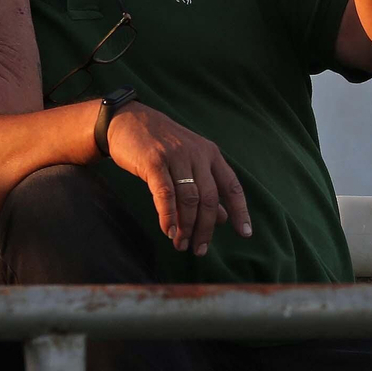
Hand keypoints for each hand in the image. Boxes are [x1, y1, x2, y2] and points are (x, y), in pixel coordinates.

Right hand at [105, 103, 250, 256]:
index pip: (231, 186)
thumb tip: (224, 218)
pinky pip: (165, 194)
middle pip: (210, 198)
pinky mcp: (153, 161)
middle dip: (206, 228)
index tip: (245, 234)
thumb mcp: (188, 162)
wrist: (126, 120)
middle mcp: (197, 154)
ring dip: (187, 227)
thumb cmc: (158, 145)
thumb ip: (206, 188)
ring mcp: (176, 156)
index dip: (240, 211)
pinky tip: (169, 230)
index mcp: (210, 153)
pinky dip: (169, 215)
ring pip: (189, 199)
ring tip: (181, 244)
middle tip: (200, 250)